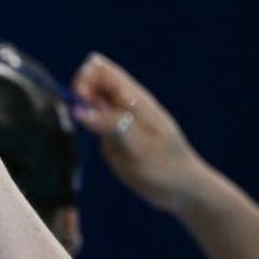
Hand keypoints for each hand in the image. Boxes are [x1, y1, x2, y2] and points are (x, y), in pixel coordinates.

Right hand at [71, 52, 207, 212]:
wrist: (180, 188)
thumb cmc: (163, 168)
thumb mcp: (138, 148)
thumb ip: (110, 125)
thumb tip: (78, 109)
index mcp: (134, 99)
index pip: (99, 69)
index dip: (84, 80)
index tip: (82, 104)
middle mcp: (124, 104)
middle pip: (92, 78)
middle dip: (79, 93)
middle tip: (82, 118)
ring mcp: (118, 118)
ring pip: (91, 96)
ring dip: (80, 107)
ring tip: (88, 130)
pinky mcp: (113, 134)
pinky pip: (94, 116)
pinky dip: (85, 121)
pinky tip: (92, 138)